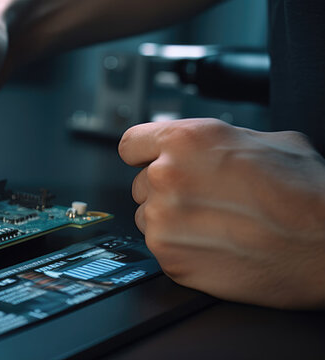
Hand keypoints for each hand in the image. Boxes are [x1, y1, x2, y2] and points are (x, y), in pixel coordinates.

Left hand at [119, 118, 324, 308]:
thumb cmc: (308, 195)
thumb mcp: (269, 141)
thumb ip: (219, 141)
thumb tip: (203, 146)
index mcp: (187, 140)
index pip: (131, 143)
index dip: (145, 154)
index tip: (151, 162)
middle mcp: (166, 176)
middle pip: (140, 183)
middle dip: (166, 190)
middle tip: (206, 200)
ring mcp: (163, 220)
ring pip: (148, 217)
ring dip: (171, 221)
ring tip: (217, 224)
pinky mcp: (169, 258)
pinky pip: (162, 248)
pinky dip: (182, 249)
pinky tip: (218, 245)